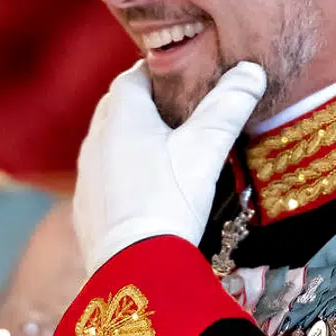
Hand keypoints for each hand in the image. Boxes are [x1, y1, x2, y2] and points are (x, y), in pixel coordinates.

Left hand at [73, 61, 266, 272]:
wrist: (135, 265)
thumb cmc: (170, 198)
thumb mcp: (206, 147)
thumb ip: (228, 105)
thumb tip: (250, 71)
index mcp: (120, 115)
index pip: (133, 75)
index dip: (159, 73)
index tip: (184, 78)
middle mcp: (94, 139)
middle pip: (118, 106)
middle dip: (145, 103)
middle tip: (179, 111)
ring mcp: (85, 175)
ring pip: (108, 142)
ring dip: (131, 139)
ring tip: (164, 150)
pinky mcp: (85, 207)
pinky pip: (102, 177)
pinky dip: (121, 173)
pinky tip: (145, 189)